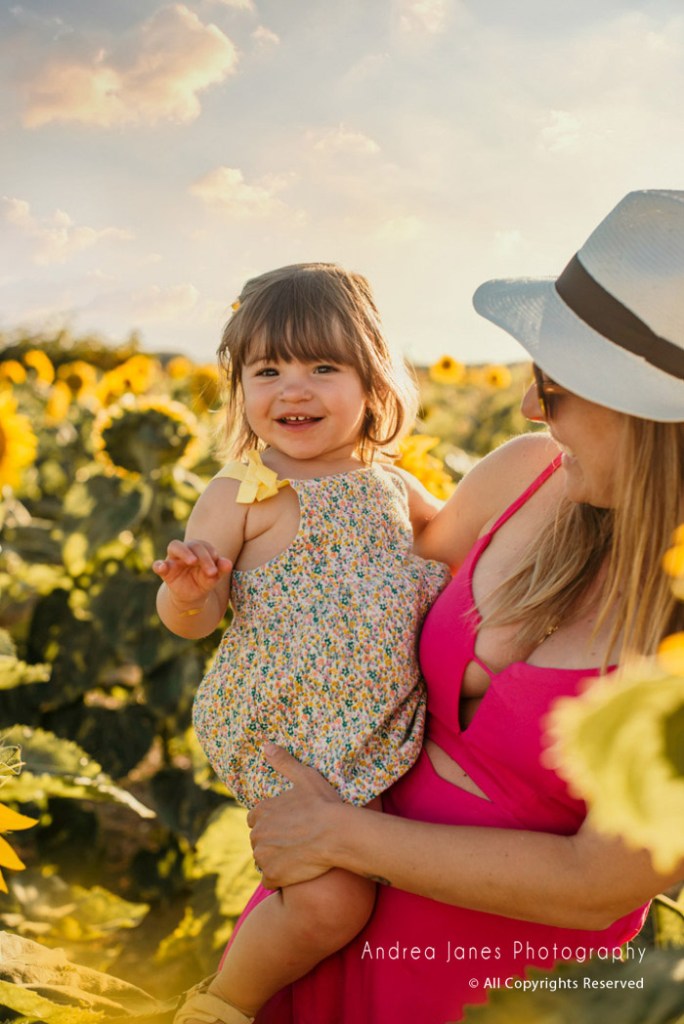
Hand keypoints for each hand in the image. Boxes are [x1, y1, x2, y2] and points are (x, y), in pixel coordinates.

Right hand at [152, 539, 231, 606]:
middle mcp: (186, 550)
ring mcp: (174, 559)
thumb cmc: (204, 581)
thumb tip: (228, 563)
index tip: (218, 568)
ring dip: (184, 552)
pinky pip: (158, 565)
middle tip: (211, 572)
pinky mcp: (165, 571)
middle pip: (192, 545)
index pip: (204, 546)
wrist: (192, 596)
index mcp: (199, 549)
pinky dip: (159, 565)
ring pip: (175, 546)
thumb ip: (221, 569)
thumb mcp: (214, 577)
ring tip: (192, 561)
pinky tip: (161, 568)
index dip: (211, 554)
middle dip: (204, 557)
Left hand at [247, 743, 344, 889]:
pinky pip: (270, 880)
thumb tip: (265, 745)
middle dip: (271, 841)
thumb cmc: (324, 804)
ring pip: (263, 860)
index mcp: (262, 811)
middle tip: (294, 840)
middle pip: (258, 840)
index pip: (255, 819)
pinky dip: (279, 878)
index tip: (286, 824)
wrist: (338, 834)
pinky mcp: (273, 875)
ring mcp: (264, 856)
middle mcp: (257, 834)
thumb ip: (283, 762)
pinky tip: (295, 871)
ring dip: (274, 859)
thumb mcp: (305, 777)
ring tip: (296, 856)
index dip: (270, 822)